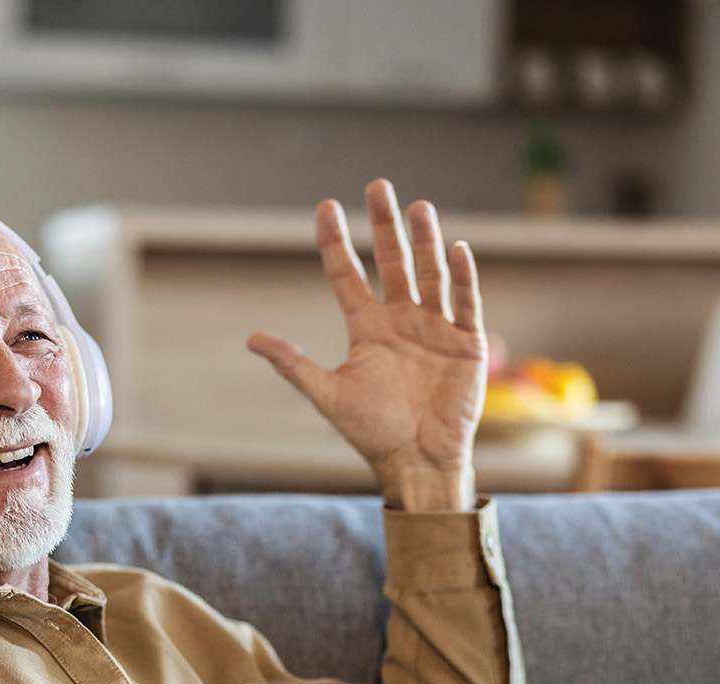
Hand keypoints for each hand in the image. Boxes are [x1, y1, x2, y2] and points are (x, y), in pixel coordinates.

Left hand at [247, 179, 485, 511]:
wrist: (419, 461)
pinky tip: (457, 251)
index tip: (326, 207)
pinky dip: (462, 278)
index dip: (336, 242)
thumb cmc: (373, 432)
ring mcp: (436, 328)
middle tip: (379, 185)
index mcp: (367, 328)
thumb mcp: (328, 395)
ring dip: (425, 241)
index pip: (348, 275)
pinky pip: (466, 303)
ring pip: (430, 273)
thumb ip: (293, 365)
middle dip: (386, 225)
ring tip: (418, 207)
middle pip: (393, 261)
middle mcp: (402, 320)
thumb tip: (251, 339)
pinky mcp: (467, 343)